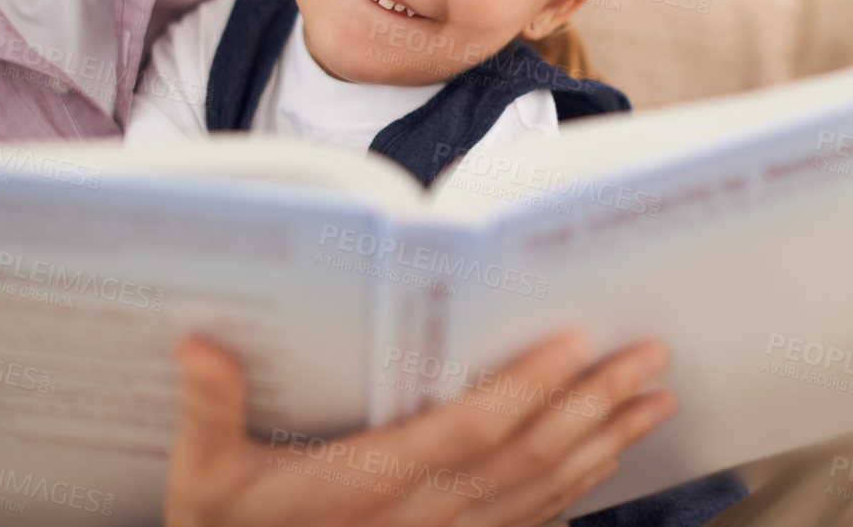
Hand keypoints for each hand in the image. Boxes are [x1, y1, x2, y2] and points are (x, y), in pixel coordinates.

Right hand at [165, 329, 676, 526]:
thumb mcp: (203, 483)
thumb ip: (211, 412)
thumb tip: (199, 346)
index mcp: (370, 486)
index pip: (467, 431)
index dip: (525, 388)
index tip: (573, 344)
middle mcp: (422, 517)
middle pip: (527, 455)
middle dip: (594, 402)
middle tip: (649, 358)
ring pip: (543, 491)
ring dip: (604, 441)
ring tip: (653, 400)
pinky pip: (531, 524)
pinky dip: (578, 489)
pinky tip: (607, 461)